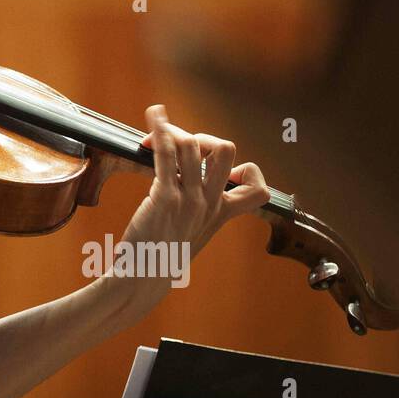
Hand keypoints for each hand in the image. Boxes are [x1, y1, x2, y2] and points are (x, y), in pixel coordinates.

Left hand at [121, 103, 270, 260]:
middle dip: (203, 138)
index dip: (245, 170)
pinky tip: (154, 117)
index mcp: (222, 215)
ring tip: (153, 132)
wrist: (141, 281)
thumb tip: (189, 179)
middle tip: (179, 146)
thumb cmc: (161, 257)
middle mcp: (210, 205)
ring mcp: (189, 201)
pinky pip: (165, 153)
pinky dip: (159, 129)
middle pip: (225, 150)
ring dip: (172, 131)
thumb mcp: (194, 234)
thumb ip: (201, 210)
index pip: (257, 187)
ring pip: (192, 145)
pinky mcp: (164, 198)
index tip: (220, 169)